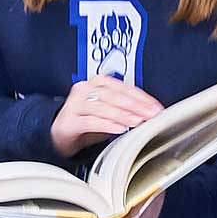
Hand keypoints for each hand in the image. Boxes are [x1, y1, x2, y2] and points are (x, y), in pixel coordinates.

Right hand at [50, 76, 164, 156]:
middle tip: (150, 115)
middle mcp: (84, 90)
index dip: (142, 97)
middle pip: (113, 95)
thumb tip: (149, 113)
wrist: (61, 134)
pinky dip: (106, 125)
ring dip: (122, 115)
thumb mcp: (109, 112)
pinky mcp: (68, 121)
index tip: (156, 108)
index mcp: (97, 83)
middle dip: (135, 106)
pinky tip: (118, 129)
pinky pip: (90, 121)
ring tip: (137, 122)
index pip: (123, 87)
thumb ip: (126, 110)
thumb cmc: (87, 121)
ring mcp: (75, 105)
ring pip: (102, 107)